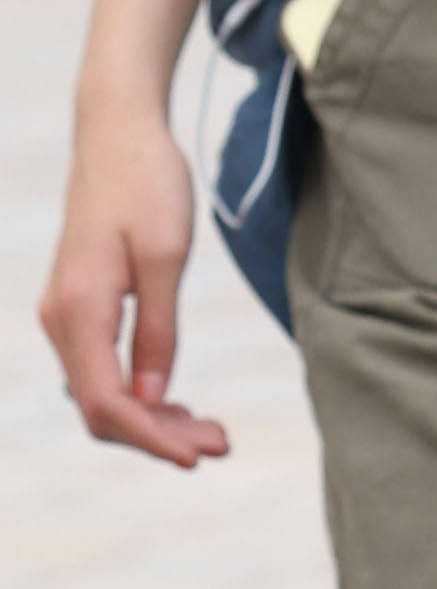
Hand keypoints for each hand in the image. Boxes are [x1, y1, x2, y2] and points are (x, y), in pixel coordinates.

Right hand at [41, 86, 224, 468]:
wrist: (117, 131)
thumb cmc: (148, 183)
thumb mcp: (166, 255)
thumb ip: (159, 329)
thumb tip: (154, 396)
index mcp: (80, 308)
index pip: (107, 401)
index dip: (151, 438)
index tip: (198, 457)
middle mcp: (61, 317)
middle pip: (101, 407)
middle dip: (159, 435)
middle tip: (222, 445)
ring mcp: (65, 313)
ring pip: (101, 392)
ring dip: (153, 418)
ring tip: (212, 431)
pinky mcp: (79, 306)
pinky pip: (102, 368)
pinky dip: (141, 392)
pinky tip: (179, 402)